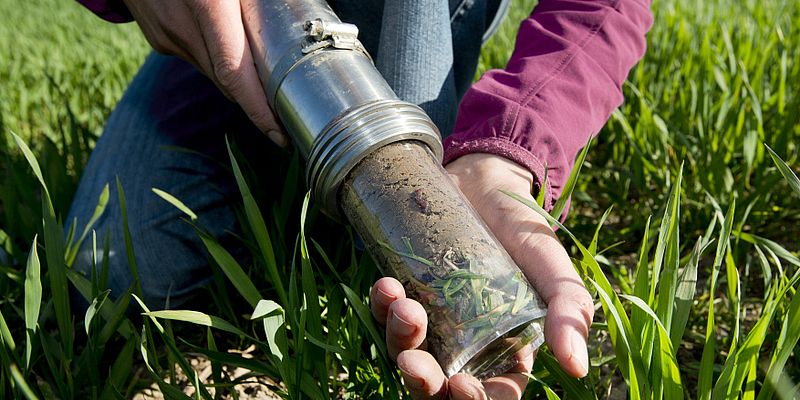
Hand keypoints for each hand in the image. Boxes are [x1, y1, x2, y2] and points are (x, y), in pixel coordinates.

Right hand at [122, 0, 287, 145]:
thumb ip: (262, 1)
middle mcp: (184, 27)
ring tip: (265, 80)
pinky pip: (196, 58)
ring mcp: (166, 36)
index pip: (235, 75)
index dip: (258, 111)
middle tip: (287, 114)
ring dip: (237, 79)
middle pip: (227, 82)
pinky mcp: (158, 39)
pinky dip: (217, 60)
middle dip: (256, 103)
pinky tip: (230, 47)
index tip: (279, 135)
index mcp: (208, 5)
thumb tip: (298, 11)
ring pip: (212, 73)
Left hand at [370, 153, 593, 398]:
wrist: (485, 182)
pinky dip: (381, 307)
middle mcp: (464, 343)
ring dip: (398, 340)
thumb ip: (571, 313)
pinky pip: (384, 315)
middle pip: (438, 385)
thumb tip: (577, 366)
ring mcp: (431, 319)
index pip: (490, 394)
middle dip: (423, 382)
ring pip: (406, 352)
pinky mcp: (405, 293)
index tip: (462, 384)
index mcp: (505, 351)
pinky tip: (387, 286)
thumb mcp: (555, 270)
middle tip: (414, 363)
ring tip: (403, 306)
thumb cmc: (525, 231)